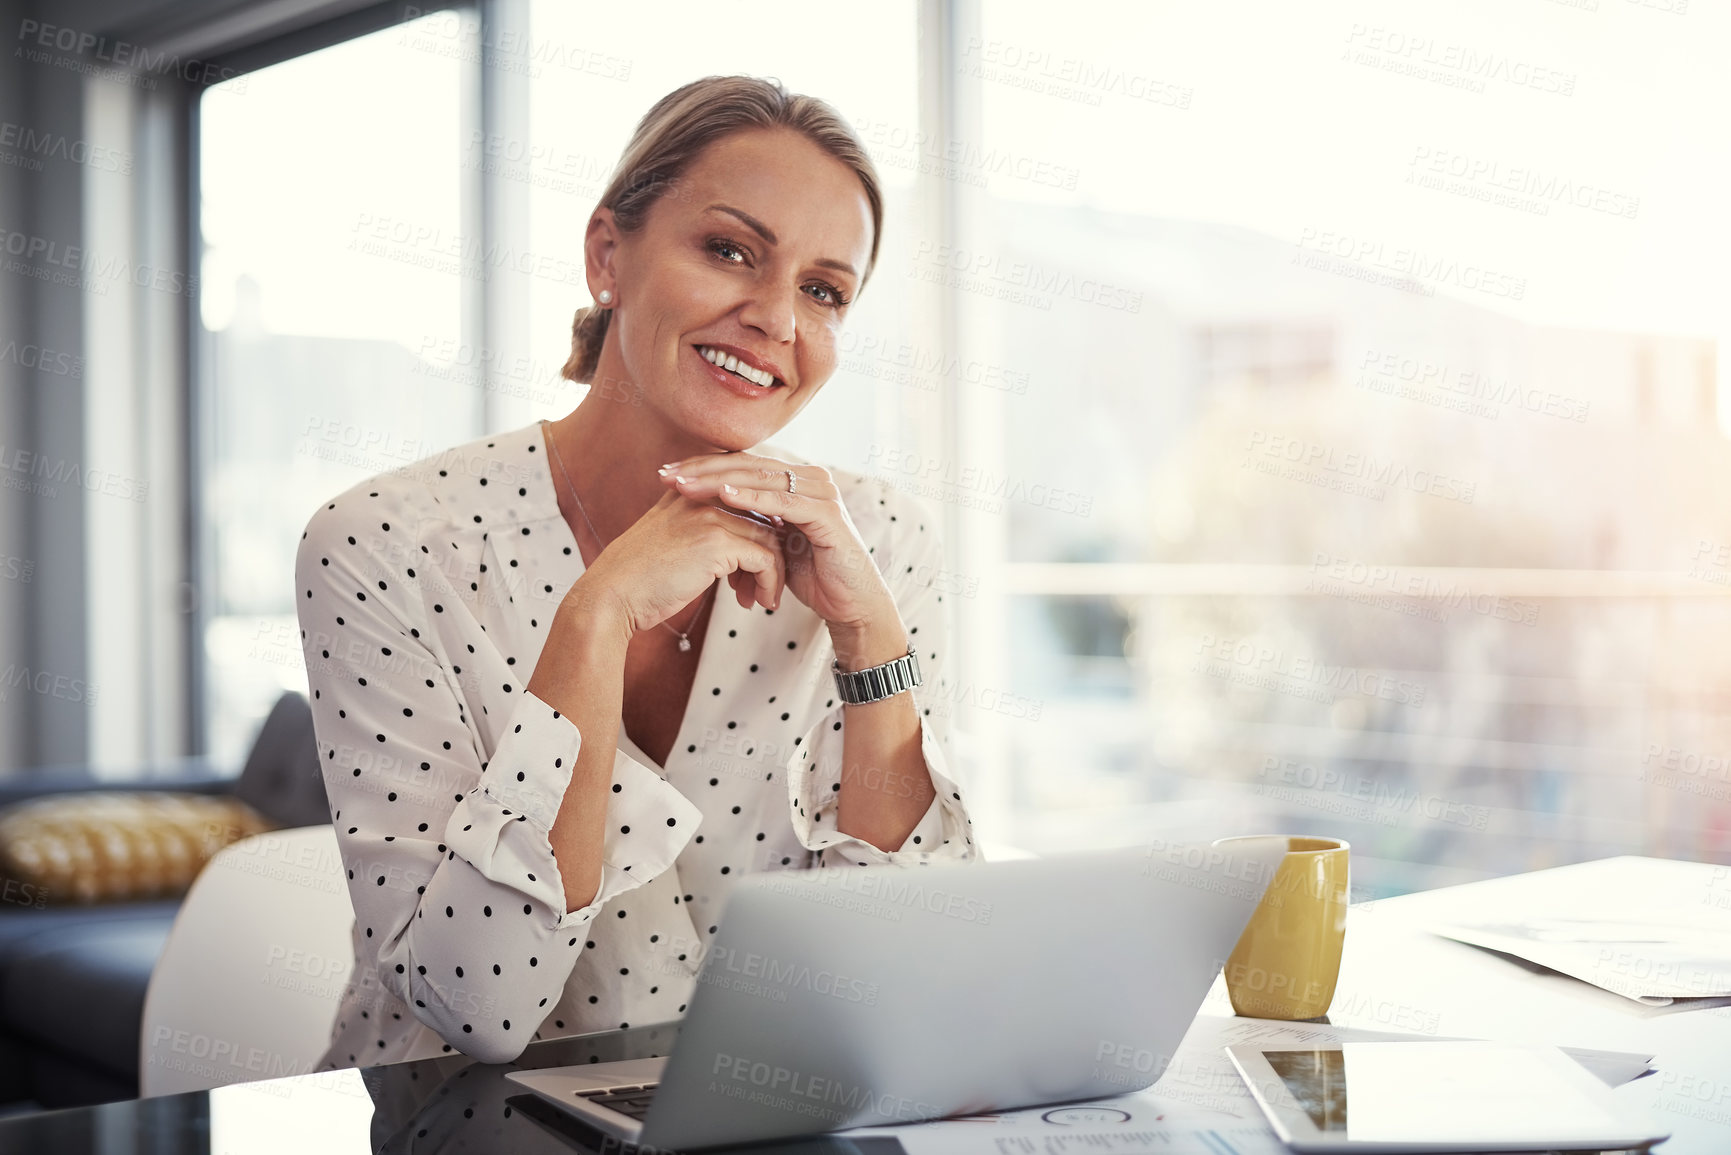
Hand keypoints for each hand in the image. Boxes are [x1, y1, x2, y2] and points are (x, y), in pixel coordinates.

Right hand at [568, 487, 785, 637]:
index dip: (761, 527)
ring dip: (771, 573)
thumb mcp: (669, 541)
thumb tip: (729, 550)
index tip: (763, 559)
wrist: (611, 596)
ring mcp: (710, 516)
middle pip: (762, 516)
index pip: (745, 495)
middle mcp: (702, 496)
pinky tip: (756, 602)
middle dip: (769, 553)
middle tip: (763, 585)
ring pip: (769, 539)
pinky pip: (764, 559)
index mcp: (689, 490)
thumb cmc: (638, 579)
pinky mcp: (717, 542)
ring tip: (761, 598)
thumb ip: (696, 532)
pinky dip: (768, 583)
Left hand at [657, 454, 897, 634]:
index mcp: (794, 480)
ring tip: (686, 486)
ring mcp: (821, 492)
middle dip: (703, 470)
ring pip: (761, 479)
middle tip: (667, 476)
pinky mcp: (828, 513)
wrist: (849, 604)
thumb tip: (704, 512)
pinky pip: (783, 501)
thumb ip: (749, 521)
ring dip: (719, 480)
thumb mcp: (771, 543)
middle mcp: (809, 478)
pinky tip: (724, 496)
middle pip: (748, 465)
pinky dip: (753, 497)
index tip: (665, 476)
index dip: (702, 467)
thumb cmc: (810, 576)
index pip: (742, 464)